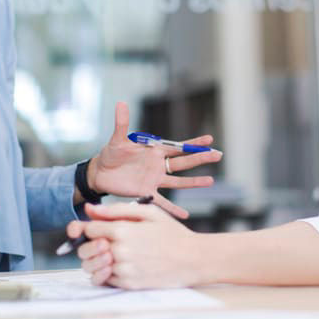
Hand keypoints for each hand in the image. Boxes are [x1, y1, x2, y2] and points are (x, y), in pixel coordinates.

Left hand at [66, 202, 202, 288]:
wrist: (193, 259)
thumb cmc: (172, 234)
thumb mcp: (148, 213)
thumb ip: (117, 210)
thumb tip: (90, 209)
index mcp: (123, 230)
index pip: (89, 229)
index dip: (91, 228)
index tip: (99, 229)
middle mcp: (120, 251)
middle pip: (86, 250)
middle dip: (90, 245)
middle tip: (103, 243)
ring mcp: (124, 270)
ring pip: (94, 267)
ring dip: (98, 261)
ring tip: (113, 255)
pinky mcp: (129, 284)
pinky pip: (106, 280)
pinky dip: (108, 273)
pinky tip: (123, 265)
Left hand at [85, 102, 221, 218]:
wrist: (100, 173)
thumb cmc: (110, 153)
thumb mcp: (117, 139)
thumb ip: (122, 123)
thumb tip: (120, 103)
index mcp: (154, 150)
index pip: (177, 146)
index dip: (193, 143)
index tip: (210, 139)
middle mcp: (158, 165)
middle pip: (184, 162)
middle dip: (201, 158)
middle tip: (218, 154)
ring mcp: (154, 179)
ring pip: (178, 181)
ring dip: (194, 182)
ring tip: (211, 181)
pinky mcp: (146, 192)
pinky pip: (162, 202)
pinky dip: (173, 209)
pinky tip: (185, 215)